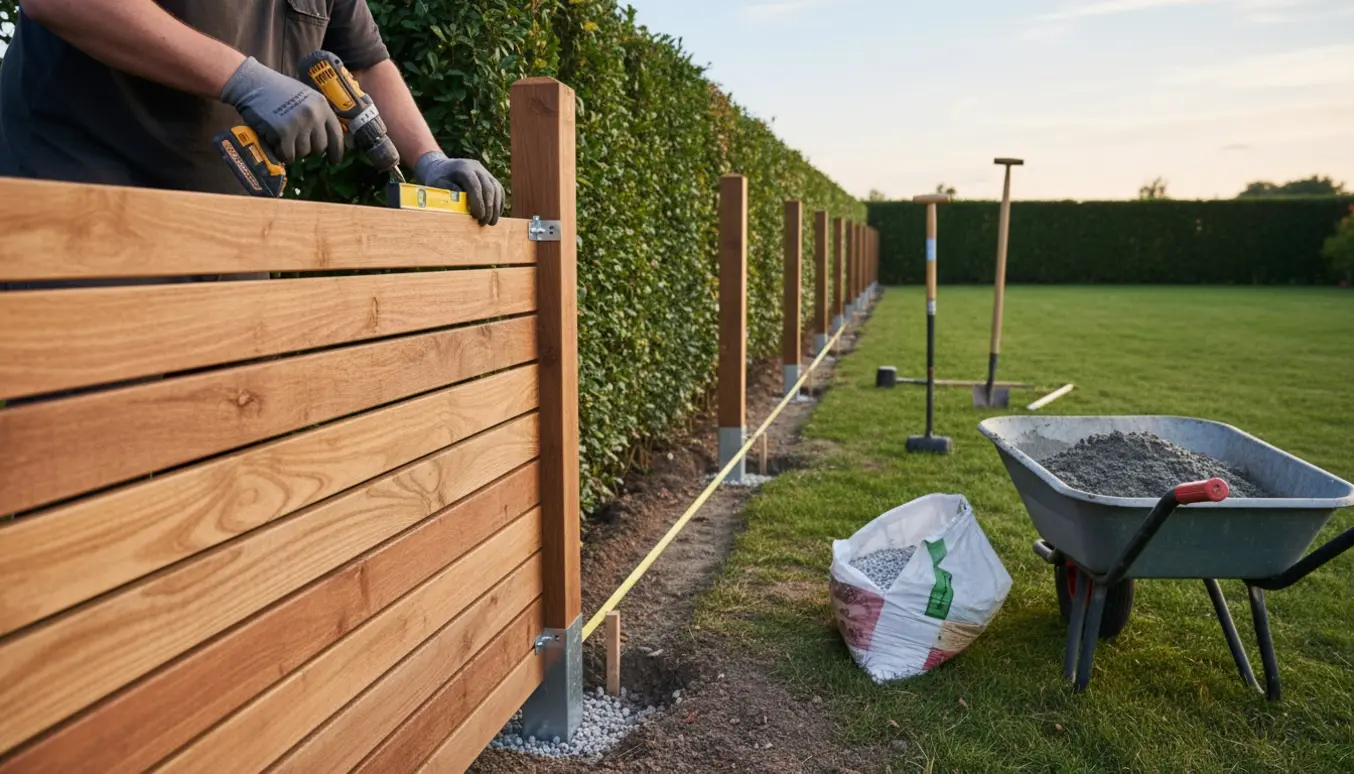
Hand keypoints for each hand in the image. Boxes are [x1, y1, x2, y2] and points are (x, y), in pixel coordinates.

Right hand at [221, 57, 342, 164]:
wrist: (252, 83)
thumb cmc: (276, 90)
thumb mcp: (304, 97)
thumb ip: (316, 114)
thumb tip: (325, 141)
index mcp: (321, 105)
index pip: (336, 133)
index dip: (336, 150)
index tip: (334, 161)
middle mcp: (314, 114)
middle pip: (320, 147)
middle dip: (309, 150)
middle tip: (296, 145)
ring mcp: (300, 123)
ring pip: (304, 153)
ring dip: (293, 151)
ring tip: (282, 139)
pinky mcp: (284, 132)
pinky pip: (288, 155)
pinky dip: (281, 154)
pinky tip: (275, 144)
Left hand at [414, 152, 504, 225]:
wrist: (442, 167)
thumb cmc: (438, 179)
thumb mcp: (437, 185)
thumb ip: (448, 193)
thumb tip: (462, 205)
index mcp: (463, 167)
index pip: (475, 185)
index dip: (479, 202)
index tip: (478, 217)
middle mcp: (476, 167)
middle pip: (488, 188)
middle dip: (488, 207)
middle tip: (484, 223)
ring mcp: (485, 171)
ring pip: (496, 189)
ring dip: (495, 207)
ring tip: (491, 222)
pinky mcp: (490, 177)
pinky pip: (499, 190)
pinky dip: (498, 203)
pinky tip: (495, 215)